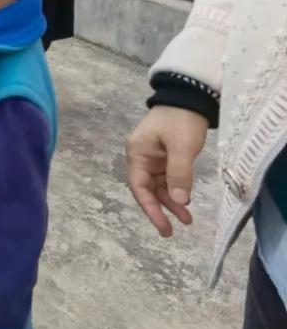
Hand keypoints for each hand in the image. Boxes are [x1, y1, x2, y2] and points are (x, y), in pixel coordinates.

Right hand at [126, 106, 208, 236]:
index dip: (150, 209)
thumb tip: (180, 202)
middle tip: (173, 230)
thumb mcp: (182, 147)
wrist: (190, 97)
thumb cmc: (181, 120)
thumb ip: (179, 174)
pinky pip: (168, 179)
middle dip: (161, 209)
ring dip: (171, 202)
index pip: (139, 187)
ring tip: (187, 220)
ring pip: (159, 186)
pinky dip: (177, 191)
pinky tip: (187, 201)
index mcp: (137, 153)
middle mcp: (141, 157)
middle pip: (147, 189)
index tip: (163, 227)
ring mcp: (153, 157)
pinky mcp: (165, 156)